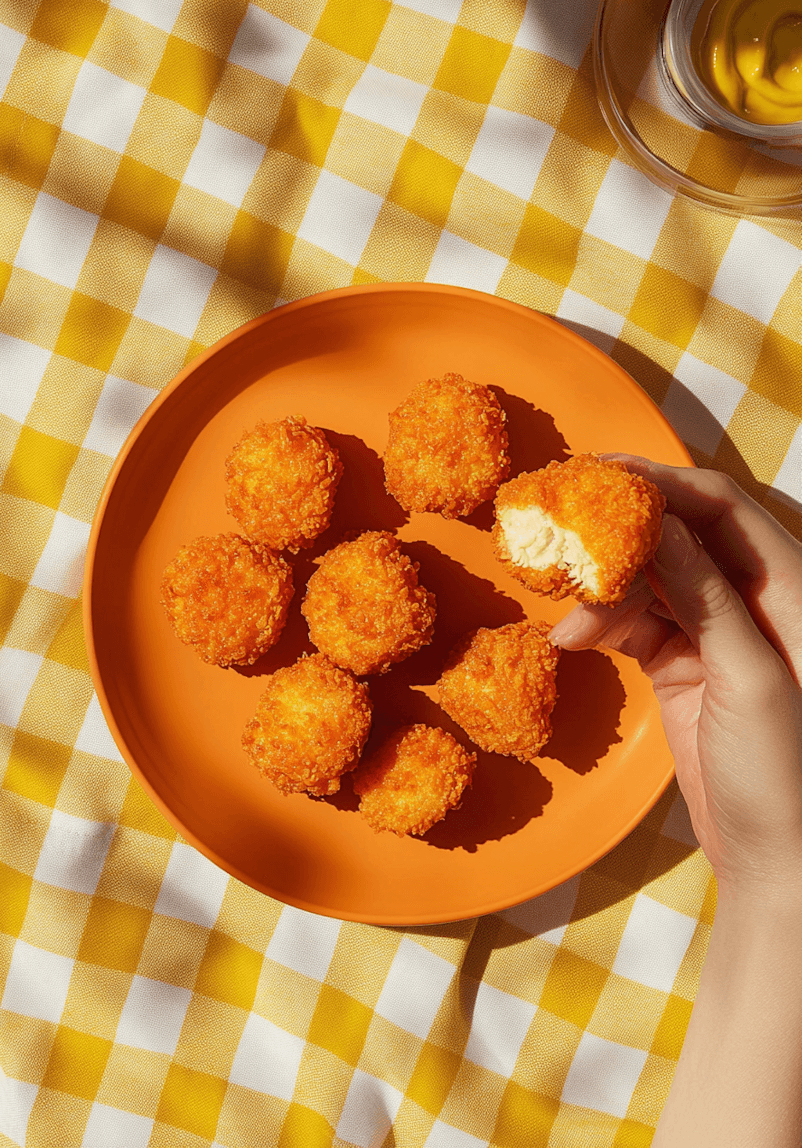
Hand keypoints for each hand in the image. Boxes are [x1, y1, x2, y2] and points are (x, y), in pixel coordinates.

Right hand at [551, 457, 801, 899]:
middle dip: (622, 531)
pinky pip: (634, 624)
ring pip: (651, 579)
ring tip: (565, 607)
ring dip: (604, 587)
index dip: (666, 483)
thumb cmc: (787, 778)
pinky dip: (601, 625)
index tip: (603, 473)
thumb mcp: (749, 679)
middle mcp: (757, 603)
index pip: (726, 511)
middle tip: (562, 526)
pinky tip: (571, 638)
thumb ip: (707, 597)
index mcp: (795, 593)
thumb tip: (658, 521)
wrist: (777, 866)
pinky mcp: (682, 666)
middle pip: (682, 537)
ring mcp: (716, 634)